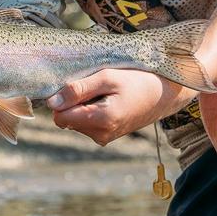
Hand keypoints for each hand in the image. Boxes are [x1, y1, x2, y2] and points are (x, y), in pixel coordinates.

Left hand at [46, 68, 191, 145]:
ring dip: (83, 106)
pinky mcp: (107, 136)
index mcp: (100, 121)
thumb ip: (78, 90)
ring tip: (103, 93)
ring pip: (76, 122)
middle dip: (73, 102)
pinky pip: (87, 124)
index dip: (60, 100)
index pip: (60, 117)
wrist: (164, 95)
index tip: (72, 86)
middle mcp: (100, 135)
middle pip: (67, 119)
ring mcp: (104, 138)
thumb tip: (52, 102)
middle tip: (93, 86)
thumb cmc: (137, 81)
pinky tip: (107, 100)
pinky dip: (91, 111)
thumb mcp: (107, 77)